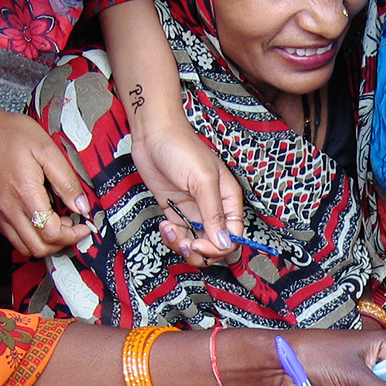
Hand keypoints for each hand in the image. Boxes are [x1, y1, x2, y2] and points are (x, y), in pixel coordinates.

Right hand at [0, 99, 90, 256]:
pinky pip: (11, 236)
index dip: (72, 235)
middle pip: (38, 248)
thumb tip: (82, 206)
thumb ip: (66, 181)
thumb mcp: (47, 150)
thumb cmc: (10, 135)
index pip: (51, 234)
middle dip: (61, 243)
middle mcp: (8, 210)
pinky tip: (40, 218)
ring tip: (57, 223)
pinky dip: (30, 236)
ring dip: (45, 242)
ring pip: (23, 247)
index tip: (83, 227)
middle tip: (72, 227)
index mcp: (25, 194)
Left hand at [134, 122, 245, 262]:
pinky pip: (179, 235)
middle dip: (200, 251)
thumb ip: (214, 213)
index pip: (233, 236)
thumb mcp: (202, 180)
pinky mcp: (176, 211)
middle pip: (215, 244)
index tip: (200, 243)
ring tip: (172, 233)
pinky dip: (171, 237)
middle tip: (185, 243)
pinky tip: (165, 224)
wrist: (153, 134)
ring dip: (183, 247)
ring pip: (196, 243)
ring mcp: (194, 211)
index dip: (219, 247)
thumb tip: (224, 242)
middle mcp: (213, 209)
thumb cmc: (182, 148)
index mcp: (228, 201)